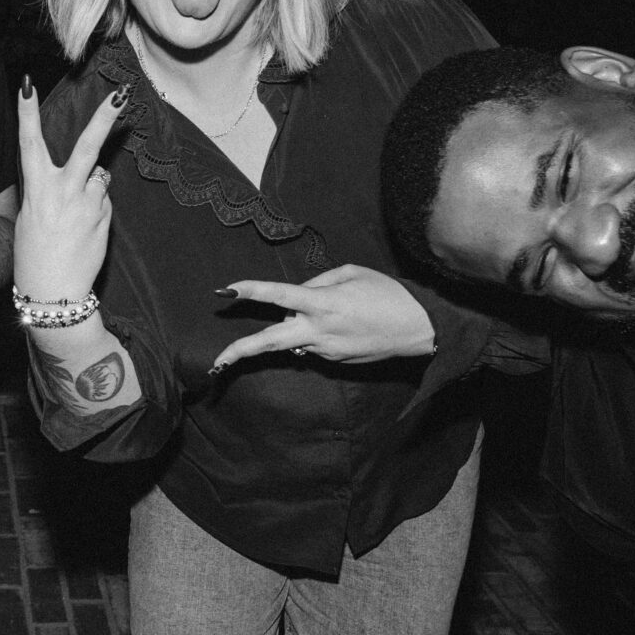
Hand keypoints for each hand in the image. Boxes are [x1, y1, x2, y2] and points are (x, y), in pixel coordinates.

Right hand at [14, 83, 126, 302]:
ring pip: (99, 176)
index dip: (26, 112)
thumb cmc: (35, 255)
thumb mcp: (31, 217)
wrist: (55, 293)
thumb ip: (51, 190)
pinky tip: (84, 229)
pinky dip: (96, 207)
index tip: (27, 84)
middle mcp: (64, 194)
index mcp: (37, 190)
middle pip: (87, 147)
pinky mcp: (105, 218)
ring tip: (75, 217)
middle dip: (104, 118)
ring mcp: (88, 206)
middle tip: (122, 94)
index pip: (30, 143)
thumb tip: (83, 174)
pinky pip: (103, 200)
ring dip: (91, 185)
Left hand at [211, 265, 436, 373]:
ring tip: (334, 312)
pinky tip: (344, 324)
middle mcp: (319, 330)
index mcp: (323, 303)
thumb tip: (295, 298)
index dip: (250, 291)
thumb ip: (317, 282)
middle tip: (217, 361)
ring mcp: (325, 350)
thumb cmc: (388, 293)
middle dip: (240, 351)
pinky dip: (315, 332)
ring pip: (293, 339)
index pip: (279, 295)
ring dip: (294, 327)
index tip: (226, 290)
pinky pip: (312, 344)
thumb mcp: (351, 273)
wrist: (418, 329)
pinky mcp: (334, 361)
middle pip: (269, 342)